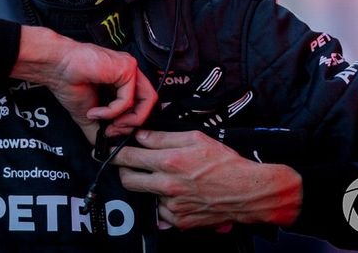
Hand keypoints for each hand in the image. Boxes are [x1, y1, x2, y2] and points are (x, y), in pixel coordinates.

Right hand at [11, 25, 156, 141]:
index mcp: (124, 81)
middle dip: (131, 125)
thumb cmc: (69, 83)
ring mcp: (130, 69)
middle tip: (110, 132)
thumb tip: (104, 147)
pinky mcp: (127, 68)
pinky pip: (128, 100)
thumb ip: (100, 129)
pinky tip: (95, 111)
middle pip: (149, 104)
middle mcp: (130, 73)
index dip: (130, 123)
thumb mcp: (88, 114)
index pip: (142, 105)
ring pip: (146, 102)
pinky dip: (112, 112)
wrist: (56, 68)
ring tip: (107, 125)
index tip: (110, 132)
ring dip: (126, 121)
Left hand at [113, 129, 301, 230]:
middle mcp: (167, 185)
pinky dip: (165, 202)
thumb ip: (164, 137)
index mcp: (170, 161)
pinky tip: (179, 193)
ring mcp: (172, 206)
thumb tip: (142, 135)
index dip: (115, 153)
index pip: (129, 157)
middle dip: (124, 170)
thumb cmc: (226, 163)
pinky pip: (161, 212)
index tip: (111, 150)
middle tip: (130, 164)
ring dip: (149, 186)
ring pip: (146, 195)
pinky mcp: (179, 221)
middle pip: (128, 180)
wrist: (247, 192)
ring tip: (166, 178)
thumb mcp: (196, 138)